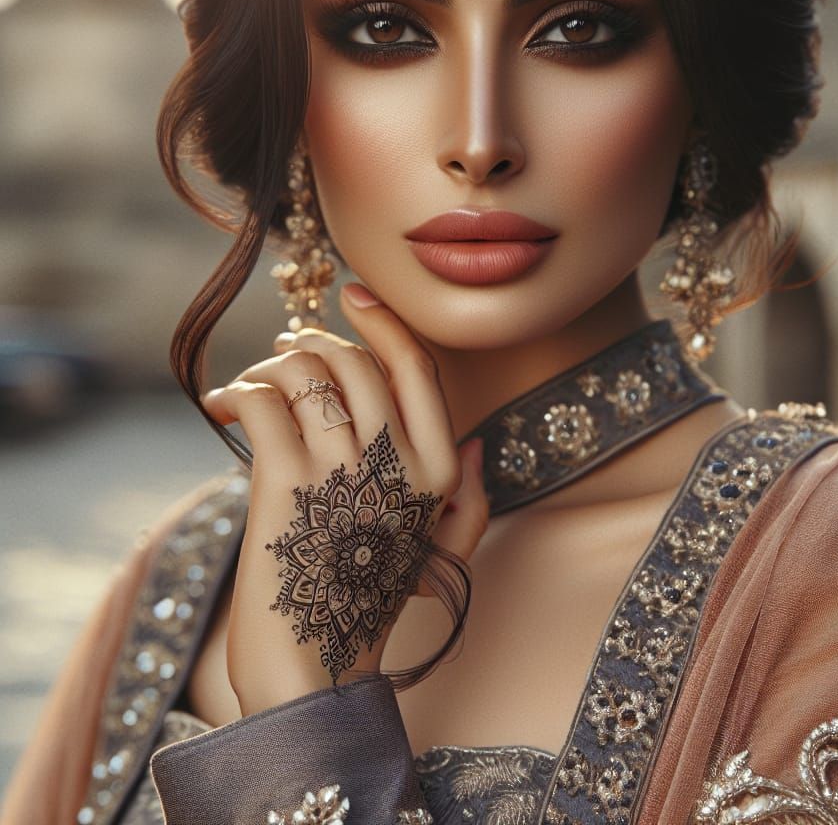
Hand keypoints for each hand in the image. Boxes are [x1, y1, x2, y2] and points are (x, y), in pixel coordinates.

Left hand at [201, 282, 487, 715]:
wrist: (313, 675)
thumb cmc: (368, 608)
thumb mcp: (437, 557)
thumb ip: (469, 503)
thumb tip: (482, 445)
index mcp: (440, 471)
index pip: (416, 367)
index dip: (383, 321)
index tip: (353, 293)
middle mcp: (397, 461)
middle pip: (355, 359)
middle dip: (313, 341)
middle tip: (284, 351)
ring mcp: (341, 471)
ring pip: (306, 370)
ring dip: (269, 364)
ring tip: (253, 384)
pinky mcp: (285, 485)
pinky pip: (262, 401)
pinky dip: (236, 392)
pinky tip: (223, 408)